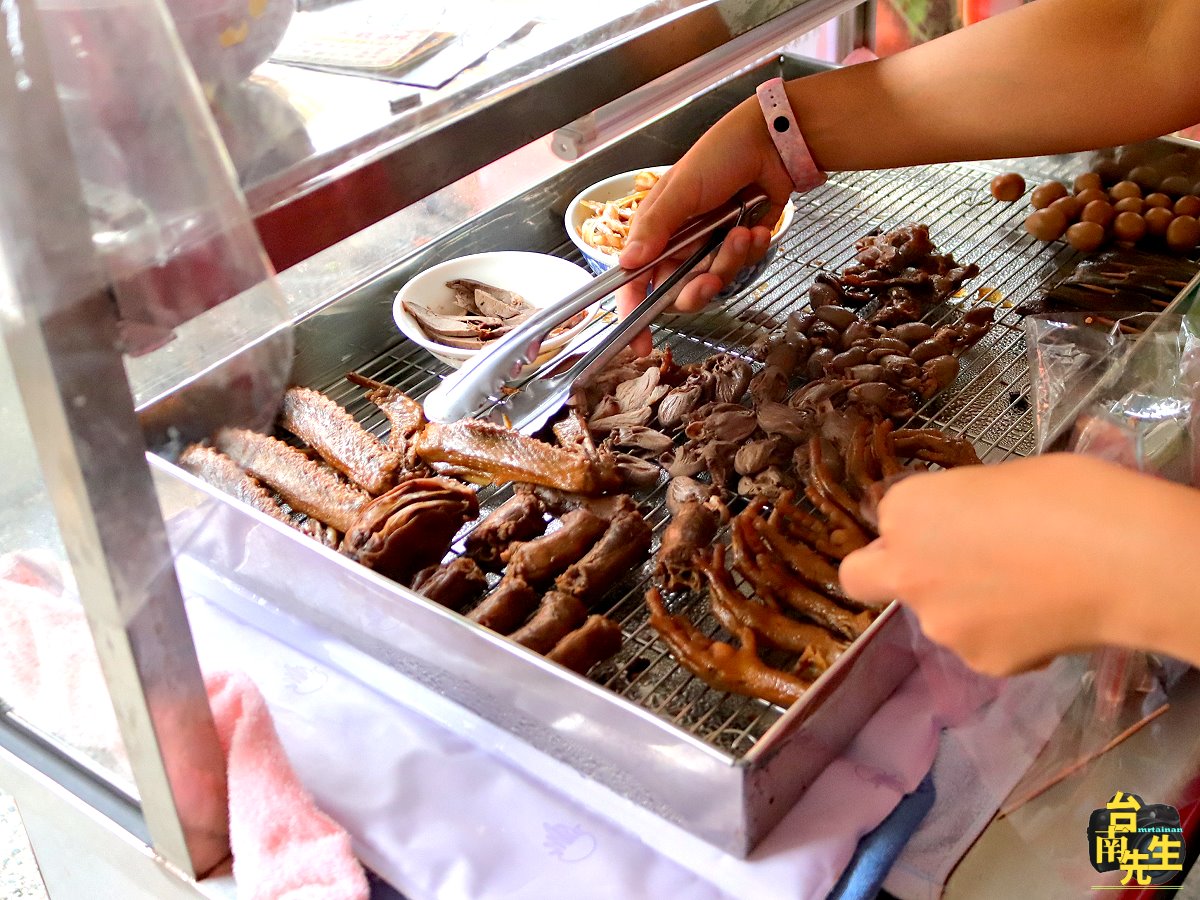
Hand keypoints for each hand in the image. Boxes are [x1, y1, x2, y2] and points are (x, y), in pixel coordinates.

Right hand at [616, 97, 793, 353]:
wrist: (773, 141)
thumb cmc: (721, 154)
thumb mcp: (681, 189)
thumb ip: (655, 228)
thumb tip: (628, 263)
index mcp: (656, 230)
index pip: (636, 279)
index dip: (634, 312)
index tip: (640, 343)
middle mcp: (680, 244)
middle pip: (678, 291)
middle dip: (697, 289)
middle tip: (710, 279)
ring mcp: (710, 247)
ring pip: (713, 282)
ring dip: (730, 262)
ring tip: (744, 232)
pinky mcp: (740, 246)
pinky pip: (742, 267)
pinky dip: (752, 249)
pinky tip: (758, 226)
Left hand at [838, 454, 1199, 675]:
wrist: (1121, 559)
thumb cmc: (1070, 495)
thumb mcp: (1000, 479)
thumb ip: (962, 508)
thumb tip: (968, 527)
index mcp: (906, 510)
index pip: (888, 520)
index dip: (918, 523)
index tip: (953, 522)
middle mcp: (905, 569)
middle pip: (864, 577)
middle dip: (889, 572)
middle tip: (942, 568)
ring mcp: (939, 622)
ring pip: (935, 615)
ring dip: (964, 607)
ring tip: (1029, 591)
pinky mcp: (978, 661)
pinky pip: (981, 646)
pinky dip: (1006, 636)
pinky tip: (1047, 618)